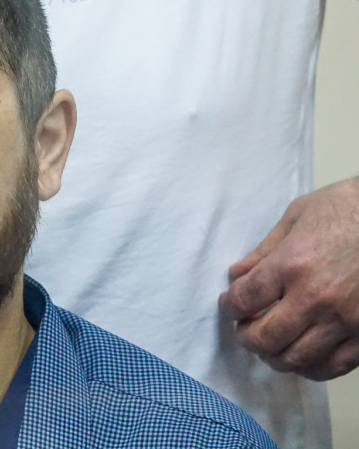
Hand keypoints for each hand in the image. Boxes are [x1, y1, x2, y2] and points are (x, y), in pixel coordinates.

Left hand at [218, 176, 358, 380]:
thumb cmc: (349, 207)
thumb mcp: (298, 216)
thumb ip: (264, 251)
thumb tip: (237, 275)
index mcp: (292, 264)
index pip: (243, 301)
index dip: (228, 307)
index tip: (229, 305)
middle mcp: (316, 298)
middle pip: (264, 338)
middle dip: (246, 337)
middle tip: (245, 328)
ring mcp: (345, 320)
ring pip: (296, 359)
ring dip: (274, 355)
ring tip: (271, 344)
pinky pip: (333, 367)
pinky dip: (311, 367)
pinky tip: (303, 356)